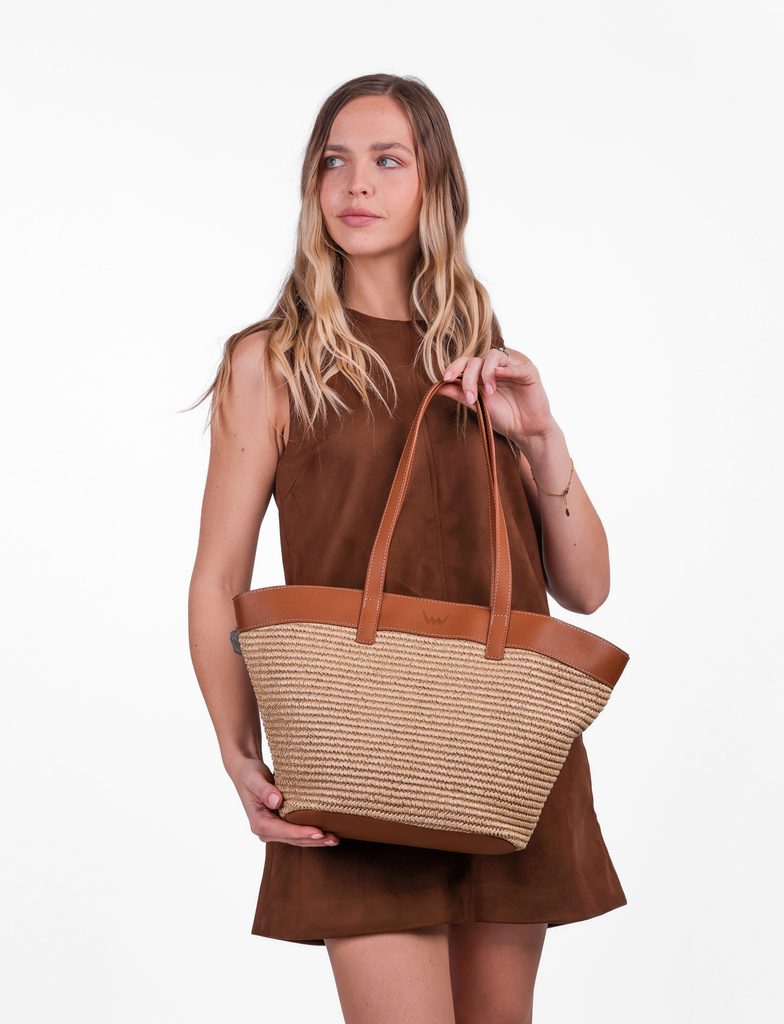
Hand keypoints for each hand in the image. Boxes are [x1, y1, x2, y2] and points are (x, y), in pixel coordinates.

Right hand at [227, 755, 340, 847]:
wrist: (246, 772)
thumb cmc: (250, 774)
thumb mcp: (254, 778)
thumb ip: (264, 789)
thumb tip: (276, 802)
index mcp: (259, 823)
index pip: (284, 831)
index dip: (302, 833)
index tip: (319, 832)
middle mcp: (265, 830)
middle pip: (293, 839)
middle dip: (313, 840)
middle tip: (334, 839)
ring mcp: (273, 829)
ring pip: (297, 839)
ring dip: (315, 840)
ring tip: (334, 840)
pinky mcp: (279, 824)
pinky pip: (296, 832)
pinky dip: (310, 834)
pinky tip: (325, 833)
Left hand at [439, 344, 556, 445]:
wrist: (525, 431)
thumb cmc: (504, 418)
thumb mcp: (478, 406)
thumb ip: (460, 394)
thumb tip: (438, 387)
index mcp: (483, 373)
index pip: (466, 362)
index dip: (454, 367)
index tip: (446, 378)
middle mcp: (496, 367)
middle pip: (477, 360)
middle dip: (469, 378)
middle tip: (470, 398)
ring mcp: (513, 367)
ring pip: (494, 356)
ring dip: (486, 373)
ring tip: (488, 393)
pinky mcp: (529, 372)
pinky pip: (516, 366)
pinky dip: (506, 370)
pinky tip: (498, 377)